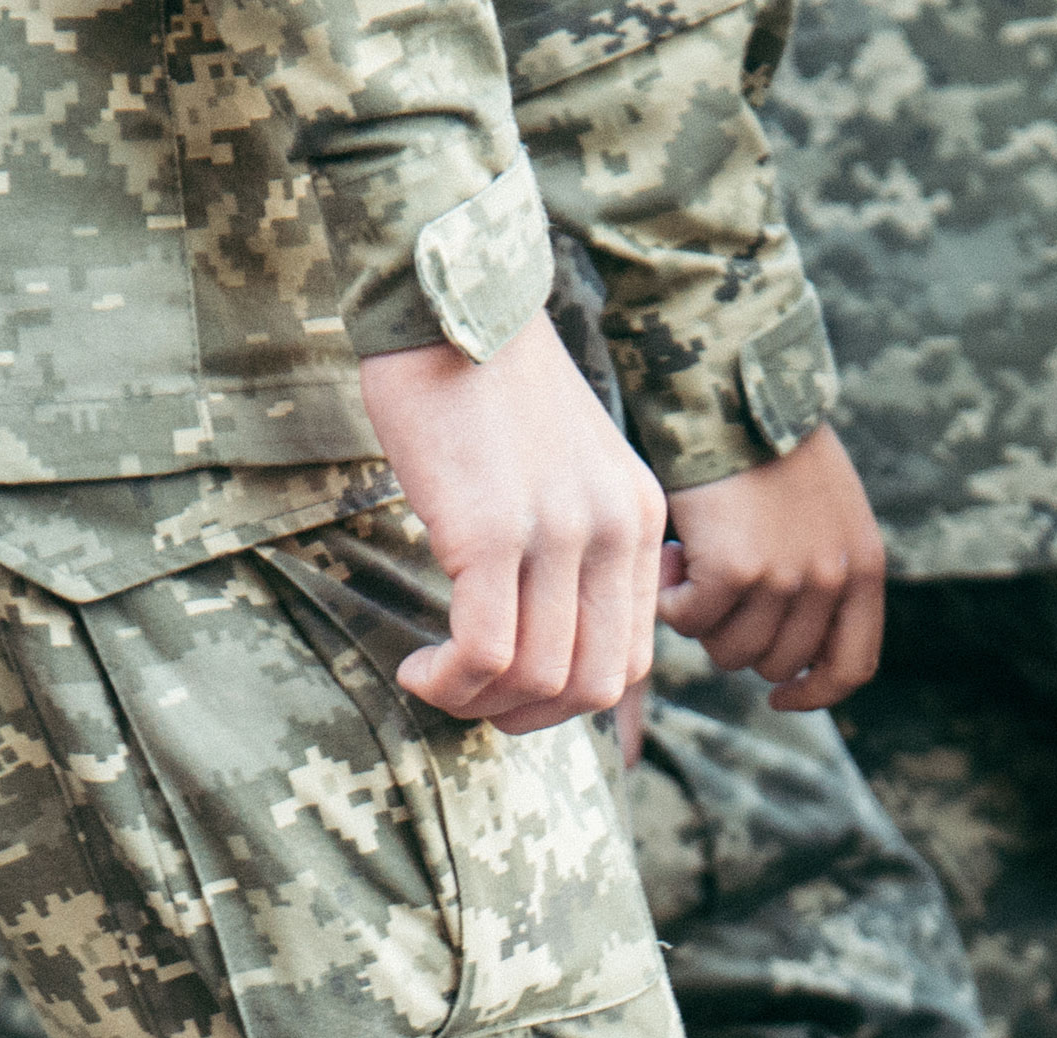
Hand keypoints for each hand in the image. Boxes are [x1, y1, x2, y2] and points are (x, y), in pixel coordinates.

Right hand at [361, 321, 668, 733]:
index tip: (511, 689)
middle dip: (527, 717)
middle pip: (591, 685)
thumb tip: (554, 624)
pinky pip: (484, 650)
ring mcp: (556, 532)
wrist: (450, 301)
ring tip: (433, 678)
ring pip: (538, 678)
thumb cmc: (491, 384)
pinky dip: (449, 679)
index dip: (568, 700)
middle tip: (471, 699)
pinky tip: (418, 666)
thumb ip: (579, 539)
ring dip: (478, 702)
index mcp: (638, 518)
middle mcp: (612, 530)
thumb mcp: (568, 464)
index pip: (630, 658)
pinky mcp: (490, 530)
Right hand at [661, 424, 884, 708]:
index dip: (814, 695)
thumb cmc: (767, 448)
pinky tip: (668, 555)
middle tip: (714, 588)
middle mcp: (831, 578)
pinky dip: (668, 597)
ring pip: (729, 652)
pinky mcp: (734, 571)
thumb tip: (788, 661)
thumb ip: (823, 577)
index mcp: (863, 568)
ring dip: (701, 618)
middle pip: (776, 665)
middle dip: (738, 638)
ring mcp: (785, 578)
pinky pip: (688, 622)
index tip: (781, 697)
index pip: (851, 666)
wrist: (730, 389)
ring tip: (691, 562)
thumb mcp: (827, 515)